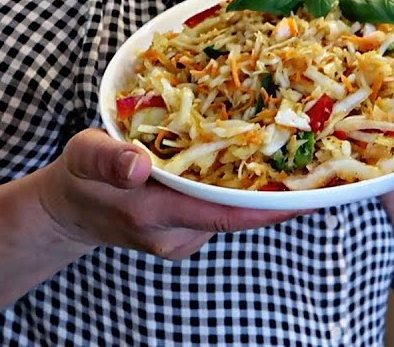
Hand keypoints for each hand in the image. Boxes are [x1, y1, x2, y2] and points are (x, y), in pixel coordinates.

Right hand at [35, 128, 303, 259]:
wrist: (68, 210)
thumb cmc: (77, 177)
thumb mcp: (82, 155)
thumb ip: (107, 159)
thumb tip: (137, 164)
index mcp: (154, 215)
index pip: (224, 216)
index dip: (269, 207)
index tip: (311, 195)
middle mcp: (176, 234)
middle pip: (239, 215)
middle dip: (280, 194)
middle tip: (324, 164)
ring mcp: (183, 237)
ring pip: (232, 212)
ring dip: (262, 189)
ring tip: (302, 155)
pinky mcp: (188, 231)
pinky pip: (222, 210)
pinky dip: (240, 189)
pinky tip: (261, 162)